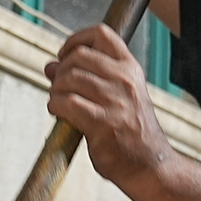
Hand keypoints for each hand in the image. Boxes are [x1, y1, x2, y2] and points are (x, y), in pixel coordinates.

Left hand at [45, 24, 176, 188]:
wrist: (150, 165)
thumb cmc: (132, 132)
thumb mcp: (119, 97)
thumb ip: (87, 78)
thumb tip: (50, 66)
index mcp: (131, 69)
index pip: (101, 34)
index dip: (75, 40)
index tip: (64, 55)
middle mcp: (125, 80)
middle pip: (79, 56)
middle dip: (61, 69)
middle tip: (59, 86)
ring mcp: (115, 101)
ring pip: (70, 78)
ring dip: (56, 90)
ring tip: (58, 102)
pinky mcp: (102, 123)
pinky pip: (67, 103)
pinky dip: (55, 106)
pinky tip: (58, 113)